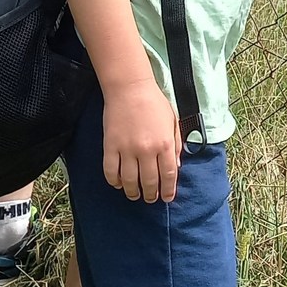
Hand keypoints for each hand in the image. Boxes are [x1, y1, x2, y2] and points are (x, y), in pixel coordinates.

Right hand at [99, 79, 180, 202]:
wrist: (130, 87)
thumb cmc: (154, 102)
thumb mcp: (173, 121)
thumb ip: (176, 145)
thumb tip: (176, 167)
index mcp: (165, 144)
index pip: (169, 175)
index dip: (168, 190)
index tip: (167, 198)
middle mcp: (147, 150)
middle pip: (150, 181)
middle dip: (151, 195)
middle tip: (150, 199)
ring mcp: (127, 149)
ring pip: (129, 180)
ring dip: (133, 192)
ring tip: (134, 195)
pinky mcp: (110, 146)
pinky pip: (111, 171)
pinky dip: (114, 181)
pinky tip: (118, 184)